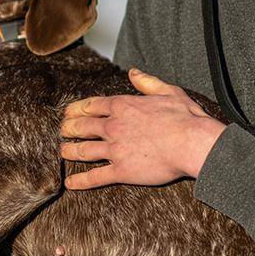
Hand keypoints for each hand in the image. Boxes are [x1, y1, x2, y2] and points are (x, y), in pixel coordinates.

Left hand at [59, 68, 226, 189]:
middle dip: (68, 128)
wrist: (192, 143)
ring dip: (70, 151)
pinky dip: (81, 181)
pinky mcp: (121, 170)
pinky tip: (71, 183)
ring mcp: (115, 149)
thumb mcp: (167, 90)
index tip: (69, 112)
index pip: (92, 105)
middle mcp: (114, 126)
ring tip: (62, 152)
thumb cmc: (185, 117)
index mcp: (123, 106)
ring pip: (84, 150)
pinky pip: (95, 177)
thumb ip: (147, 81)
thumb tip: (133, 72)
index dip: (77, 109)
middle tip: (62, 131)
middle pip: (83, 126)